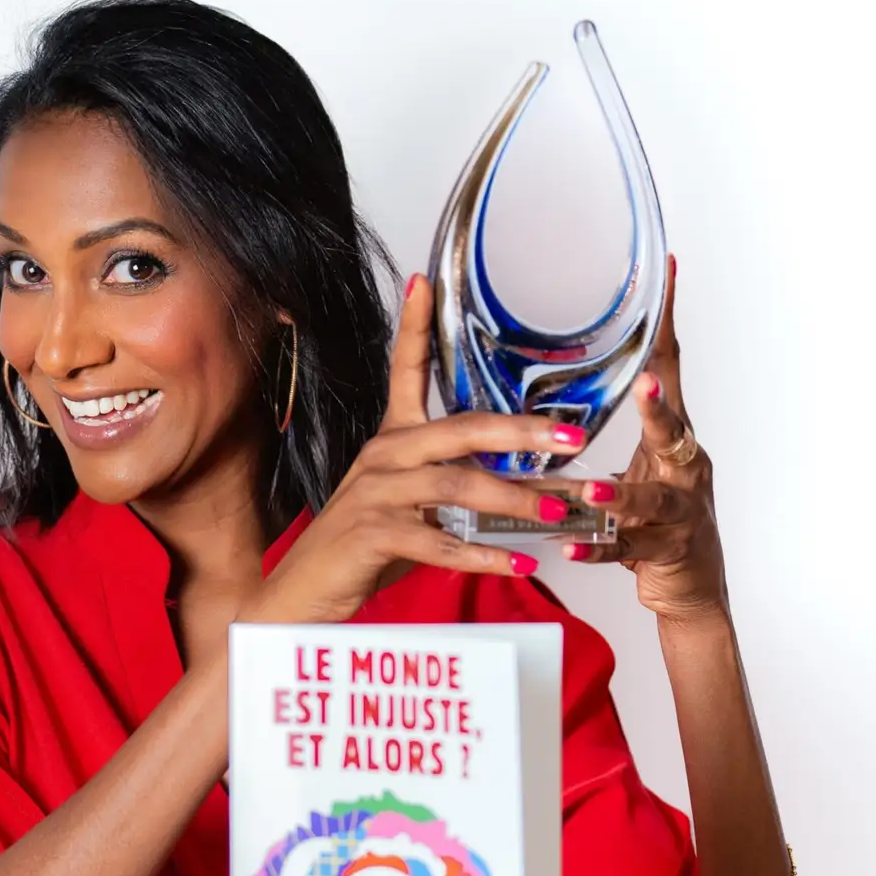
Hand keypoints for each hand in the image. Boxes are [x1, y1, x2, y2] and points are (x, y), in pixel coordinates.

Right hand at [251, 274, 586, 624]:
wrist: (303, 593)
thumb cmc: (361, 549)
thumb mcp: (408, 505)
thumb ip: (452, 487)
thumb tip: (520, 487)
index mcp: (391, 440)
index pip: (403, 370)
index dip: (414, 325)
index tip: (425, 281)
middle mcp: (383, 456)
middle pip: (461, 428)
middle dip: (522, 431)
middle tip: (572, 438)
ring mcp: (376, 493)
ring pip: (457, 483)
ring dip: (515, 499)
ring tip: (559, 512)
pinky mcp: (373, 534)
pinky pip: (439, 539)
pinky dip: (483, 553)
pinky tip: (517, 561)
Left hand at [563, 256, 728, 622]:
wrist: (690, 586)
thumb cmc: (657, 520)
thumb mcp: (636, 466)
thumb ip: (597, 436)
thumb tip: (544, 393)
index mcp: (675, 439)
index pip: (669, 370)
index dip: (666, 324)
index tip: (664, 275)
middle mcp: (684, 469)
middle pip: (675, 432)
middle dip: (659, 408)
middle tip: (644, 385)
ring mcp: (678, 513)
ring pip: (652, 499)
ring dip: (621, 493)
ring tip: (593, 490)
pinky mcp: (664, 553)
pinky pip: (626, 550)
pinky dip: (598, 547)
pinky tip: (572, 544)